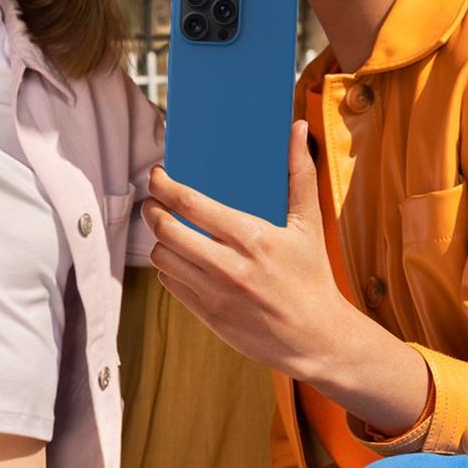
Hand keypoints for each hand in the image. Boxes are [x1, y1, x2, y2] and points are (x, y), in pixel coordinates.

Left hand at [143, 120, 351, 379]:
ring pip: (162, 258)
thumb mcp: (309, 223)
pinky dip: (168, 267)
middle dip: (151, 210)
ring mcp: (215, 294)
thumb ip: (300, 173)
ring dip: (158, 240)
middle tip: (153, 200)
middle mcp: (229, 267)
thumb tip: (299, 129)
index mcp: (252, 238)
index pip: (190, 204)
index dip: (164, 185)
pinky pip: (170, 283)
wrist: (316, 339)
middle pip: (166, 230)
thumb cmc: (312, 275)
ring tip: (166, 227)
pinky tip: (180, 256)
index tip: (157, 174)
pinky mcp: (208, 315)